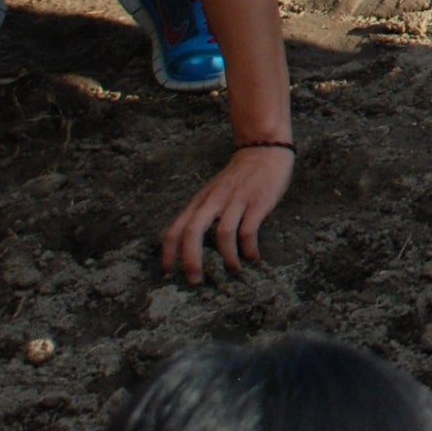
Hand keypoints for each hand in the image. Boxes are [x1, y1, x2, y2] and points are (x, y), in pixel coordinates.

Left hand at [160, 146, 292, 283]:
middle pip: (192, 232)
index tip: (168, 273)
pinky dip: (248, 248)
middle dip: (191, 260)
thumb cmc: (238, 177)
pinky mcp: (257, 202)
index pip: (175, 229)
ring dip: (227, 257)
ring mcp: (236, 201)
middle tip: (195, 280)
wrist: (263, 150)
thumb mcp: (212, 193)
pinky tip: (252, 257)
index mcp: (199, 202)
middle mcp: (213, 202)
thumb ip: (202, 214)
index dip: (168, 253)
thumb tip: (192, 246)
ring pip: (222, 234)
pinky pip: (248, 230)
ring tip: (232, 270)